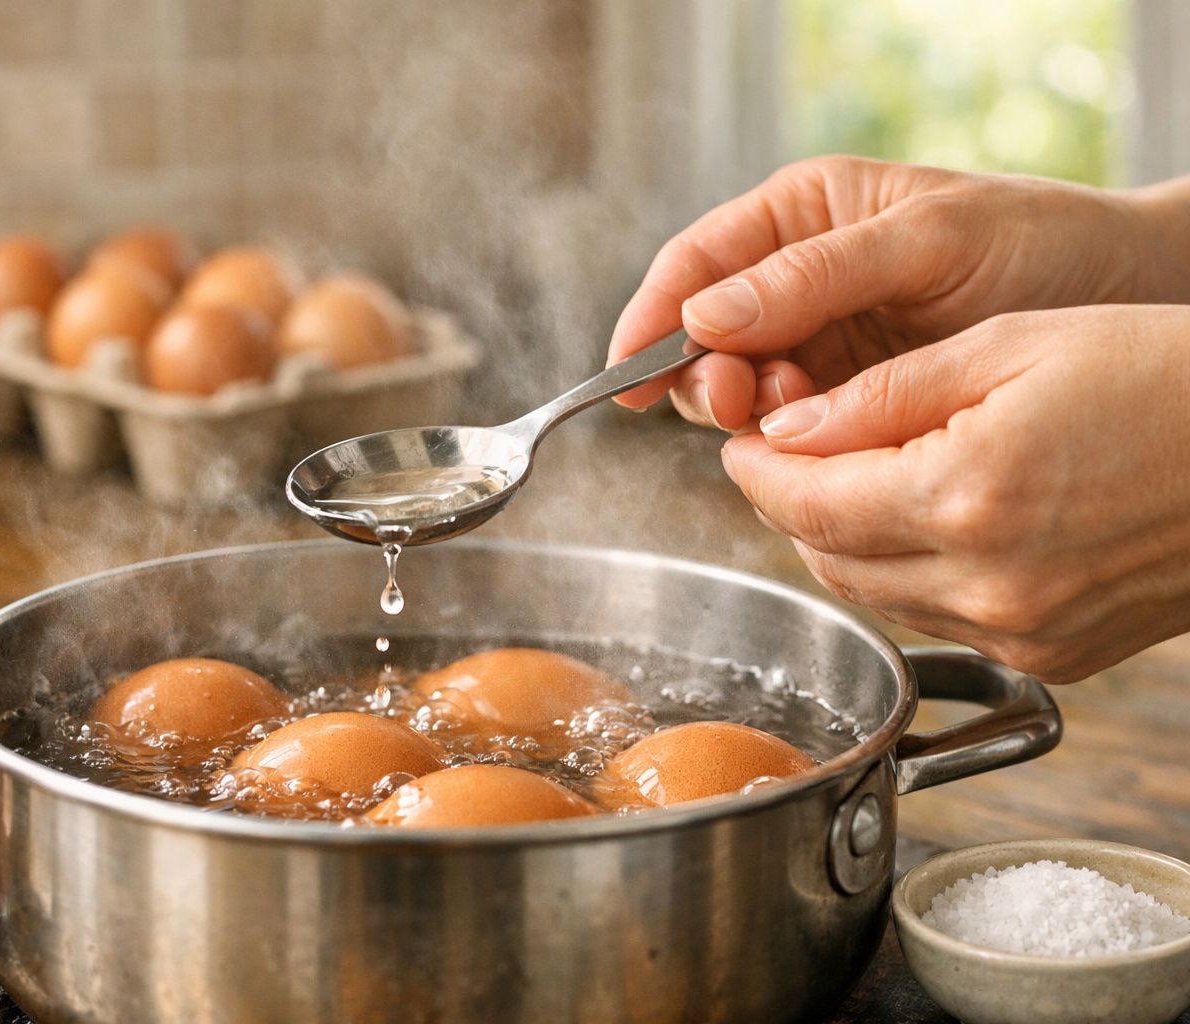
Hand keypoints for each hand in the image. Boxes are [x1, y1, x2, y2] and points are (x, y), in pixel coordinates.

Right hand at [608, 156, 1178, 428]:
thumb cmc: (1041, 242)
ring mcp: (822, 344)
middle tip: (743, 402)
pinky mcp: (851, 400)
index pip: (695, 266)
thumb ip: (815, 276)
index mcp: (800, 217)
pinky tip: (829, 438)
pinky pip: (793, 429)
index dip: (650, 321)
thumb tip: (705, 316)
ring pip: (742, 391)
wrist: (1129, 300)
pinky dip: (795, 445)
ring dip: (754, 414)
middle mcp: (796, 282)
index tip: (625, 377)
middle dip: (708, 376)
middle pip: (703, 338)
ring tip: (807, 411)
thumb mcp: (929, 240)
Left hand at [719, 305, 1189, 682]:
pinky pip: (935, 618)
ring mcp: (1022, 630)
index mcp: (964, 497)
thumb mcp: (1009, 349)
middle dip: (790, 503)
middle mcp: (986, 584)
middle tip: (790, 451)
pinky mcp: (1053, 655)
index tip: (743, 438)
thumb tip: (785, 430)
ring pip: (871, 595)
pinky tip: (923, 521)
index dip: (756, 468)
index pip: (802, 502)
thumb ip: (880, 396)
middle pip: (824, 556)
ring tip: (851, 477)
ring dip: (840, 541)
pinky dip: (905, 574)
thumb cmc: (1163, 375)